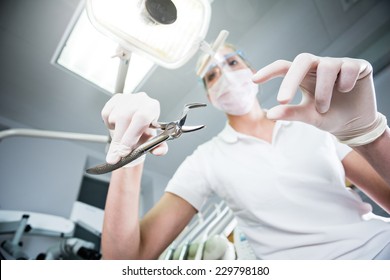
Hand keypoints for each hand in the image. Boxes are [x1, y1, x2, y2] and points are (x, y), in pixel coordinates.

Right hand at [101, 92, 167, 165]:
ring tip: (123, 136)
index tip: (124, 151)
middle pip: (125, 117)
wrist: (137, 125)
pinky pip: (106, 114)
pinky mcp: (115, 98)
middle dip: (119, 140)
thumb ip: (159, 148)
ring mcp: (127, 97)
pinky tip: (118, 126)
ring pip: (114, 117)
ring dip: (115, 132)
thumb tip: (158, 151)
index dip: (131, 135)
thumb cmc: (146, 131)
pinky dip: (109, 124)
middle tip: (116, 154)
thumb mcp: (154, 141)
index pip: (142, 118)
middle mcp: (140, 100)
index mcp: (152, 107)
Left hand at [252, 53, 386, 145]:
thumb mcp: (308, 117)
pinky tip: (346, 92)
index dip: (269, 70)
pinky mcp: (357, 66)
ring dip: (322, 91)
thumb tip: (269, 114)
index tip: (254, 80)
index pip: (284, 66)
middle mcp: (318, 66)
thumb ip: (291, 113)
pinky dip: (345, 83)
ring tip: (323, 108)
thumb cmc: (328, 116)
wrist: (355, 124)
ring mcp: (337, 64)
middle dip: (290, 80)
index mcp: (302, 76)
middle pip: (302, 59)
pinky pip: (348, 68)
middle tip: (282, 100)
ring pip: (326, 67)